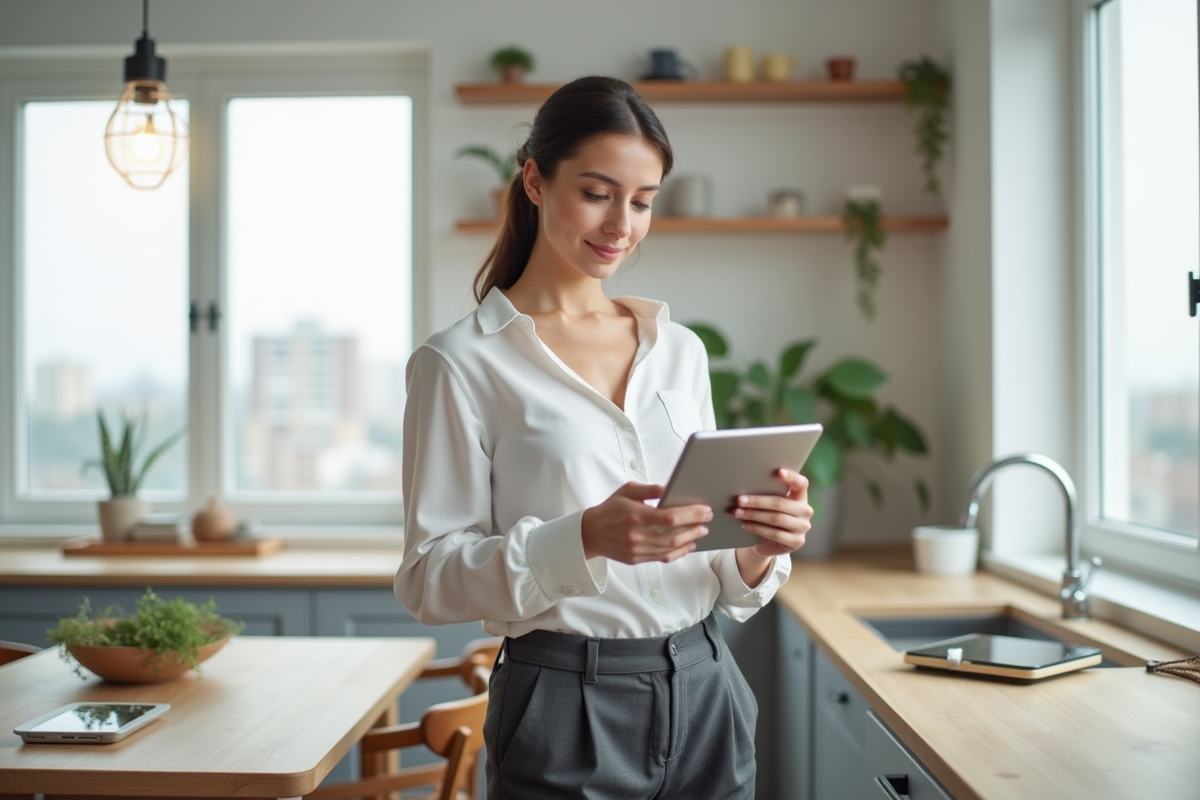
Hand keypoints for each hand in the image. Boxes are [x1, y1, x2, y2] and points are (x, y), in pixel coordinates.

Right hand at [581, 482, 711, 563]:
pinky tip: (689, 544)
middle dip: (695, 526)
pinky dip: (680, 552)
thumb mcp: (627, 491)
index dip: (691, 514)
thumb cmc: (611, 508)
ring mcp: (637, 549)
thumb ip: (650, 489)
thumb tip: (671, 488)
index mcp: (635, 514)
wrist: (591, 533)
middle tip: (707, 520)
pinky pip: (663, 558)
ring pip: (671, 548)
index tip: (704, 510)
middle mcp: (636, 534)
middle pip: (674, 534)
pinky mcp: (637, 559)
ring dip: (690, 539)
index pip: (670, 516)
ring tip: (701, 531)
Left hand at [731, 468, 812, 557]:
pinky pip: (774, 534)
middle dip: (757, 501)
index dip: (791, 477)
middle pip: (780, 502)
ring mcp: (803, 527)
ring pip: (775, 518)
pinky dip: (757, 528)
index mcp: (801, 497)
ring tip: (737, 512)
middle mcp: (805, 511)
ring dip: (753, 515)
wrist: (768, 544)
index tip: (777, 471)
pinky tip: (744, 524)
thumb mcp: (770, 505)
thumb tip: (743, 487)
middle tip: (739, 500)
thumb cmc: (767, 517)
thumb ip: (766, 494)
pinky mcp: (796, 542)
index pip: (801, 484)